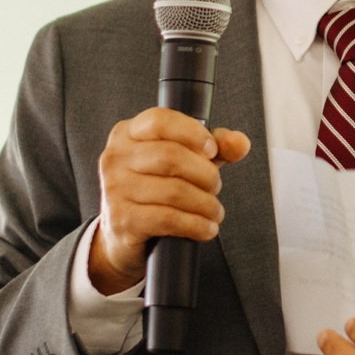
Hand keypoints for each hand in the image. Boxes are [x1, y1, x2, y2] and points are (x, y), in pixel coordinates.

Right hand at [90, 108, 251, 294]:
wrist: (125, 233)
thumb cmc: (155, 188)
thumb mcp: (184, 160)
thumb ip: (215, 146)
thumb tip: (240, 143)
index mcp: (128, 133)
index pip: (159, 121)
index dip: (192, 133)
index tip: (212, 149)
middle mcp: (115, 157)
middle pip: (171, 156)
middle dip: (205, 174)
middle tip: (215, 186)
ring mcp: (115, 189)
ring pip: (174, 191)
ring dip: (205, 203)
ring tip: (214, 210)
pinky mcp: (122, 220)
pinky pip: (168, 219)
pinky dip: (195, 224)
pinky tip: (206, 227)